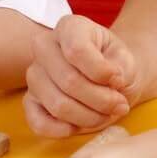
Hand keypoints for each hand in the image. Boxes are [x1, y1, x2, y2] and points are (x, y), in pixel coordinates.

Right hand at [23, 15, 139, 136]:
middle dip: (101, 100)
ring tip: (107, 114)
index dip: (101, 72)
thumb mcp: (126, 59)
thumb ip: (119, 68)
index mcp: (69, 27)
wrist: (111, 79)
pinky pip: (38, 122)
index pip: (77, 50)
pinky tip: (79, 126)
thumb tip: (110, 83)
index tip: (118, 79)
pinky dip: (62, 130)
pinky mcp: (30, 100)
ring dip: (89, 117)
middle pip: (69, 81)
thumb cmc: (116, 65)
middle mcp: (44, 46)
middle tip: (120, 104)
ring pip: (58, 104)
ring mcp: (34, 74)